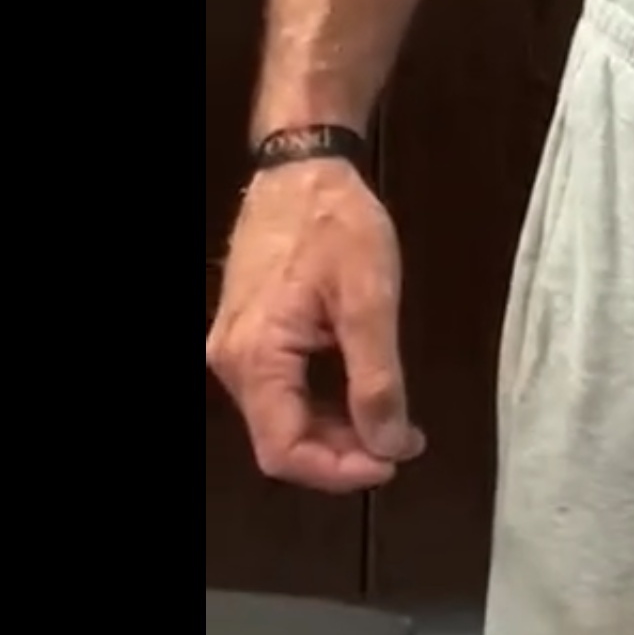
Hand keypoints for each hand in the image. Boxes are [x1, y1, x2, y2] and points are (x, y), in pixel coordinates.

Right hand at [207, 162, 424, 492]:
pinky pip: (280, 388)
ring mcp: (235, 347)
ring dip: (334, 429)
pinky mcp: (248, 332)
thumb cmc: (337, 222)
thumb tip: (390, 445)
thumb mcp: (369, 298)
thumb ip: (377, 378)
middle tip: (402, 440)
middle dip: (343, 452)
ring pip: (281, 416)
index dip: (339, 470)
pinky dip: (321, 400)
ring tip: (390, 421)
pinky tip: (360, 392)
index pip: (284, 450)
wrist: (303, 163)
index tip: (394, 460)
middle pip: (281, 439)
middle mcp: (231, 362)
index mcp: (254, 357)